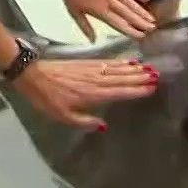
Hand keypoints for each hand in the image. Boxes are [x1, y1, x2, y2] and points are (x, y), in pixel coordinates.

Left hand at [12, 56, 159, 129]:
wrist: (32, 74)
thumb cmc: (46, 98)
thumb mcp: (62, 116)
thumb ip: (83, 121)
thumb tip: (103, 126)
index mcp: (91, 94)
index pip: (118, 91)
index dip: (135, 90)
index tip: (151, 88)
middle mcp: (94, 80)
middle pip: (121, 78)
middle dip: (139, 78)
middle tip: (156, 76)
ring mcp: (90, 69)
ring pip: (116, 69)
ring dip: (132, 69)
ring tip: (148, 68)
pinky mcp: (85, 63)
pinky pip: (106, 62)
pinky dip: (118, 62)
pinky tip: (128, 62)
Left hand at [57, 0, 155, 39]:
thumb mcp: (74, 12)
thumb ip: (85, 27)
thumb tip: (92, 41)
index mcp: (100, 10)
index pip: (119, 23)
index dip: (131, 30)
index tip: (140, 36)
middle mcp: (109, 1)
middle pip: (128, 14)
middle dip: (141, 22)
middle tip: (152, 29)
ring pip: (130, 2)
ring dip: (142, 11)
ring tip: (151, 18)